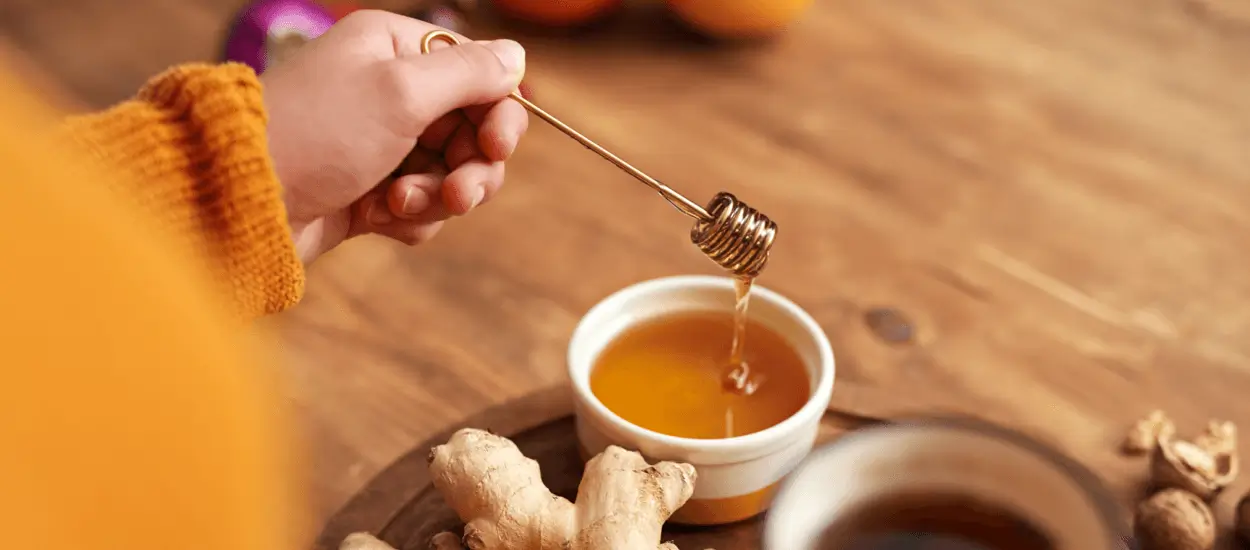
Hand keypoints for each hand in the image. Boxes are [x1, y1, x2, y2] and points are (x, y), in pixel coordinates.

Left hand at [260, 10, 528, 262]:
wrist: (242, 201)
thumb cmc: (316, 133)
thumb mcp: (401, 91)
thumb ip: (469, 73)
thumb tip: (517, 55)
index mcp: (395, 50)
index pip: (478, 75)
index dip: (498, 113)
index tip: (497, 146)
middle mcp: (390, 92)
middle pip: (472, 132)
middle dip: (471, 168)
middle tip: (459, 195)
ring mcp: (380, 145)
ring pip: (452, 175)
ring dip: (438, 196)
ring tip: (398, 205)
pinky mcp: (370, 192)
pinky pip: (421, 207)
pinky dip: (409, 217)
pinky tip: (376, 218)